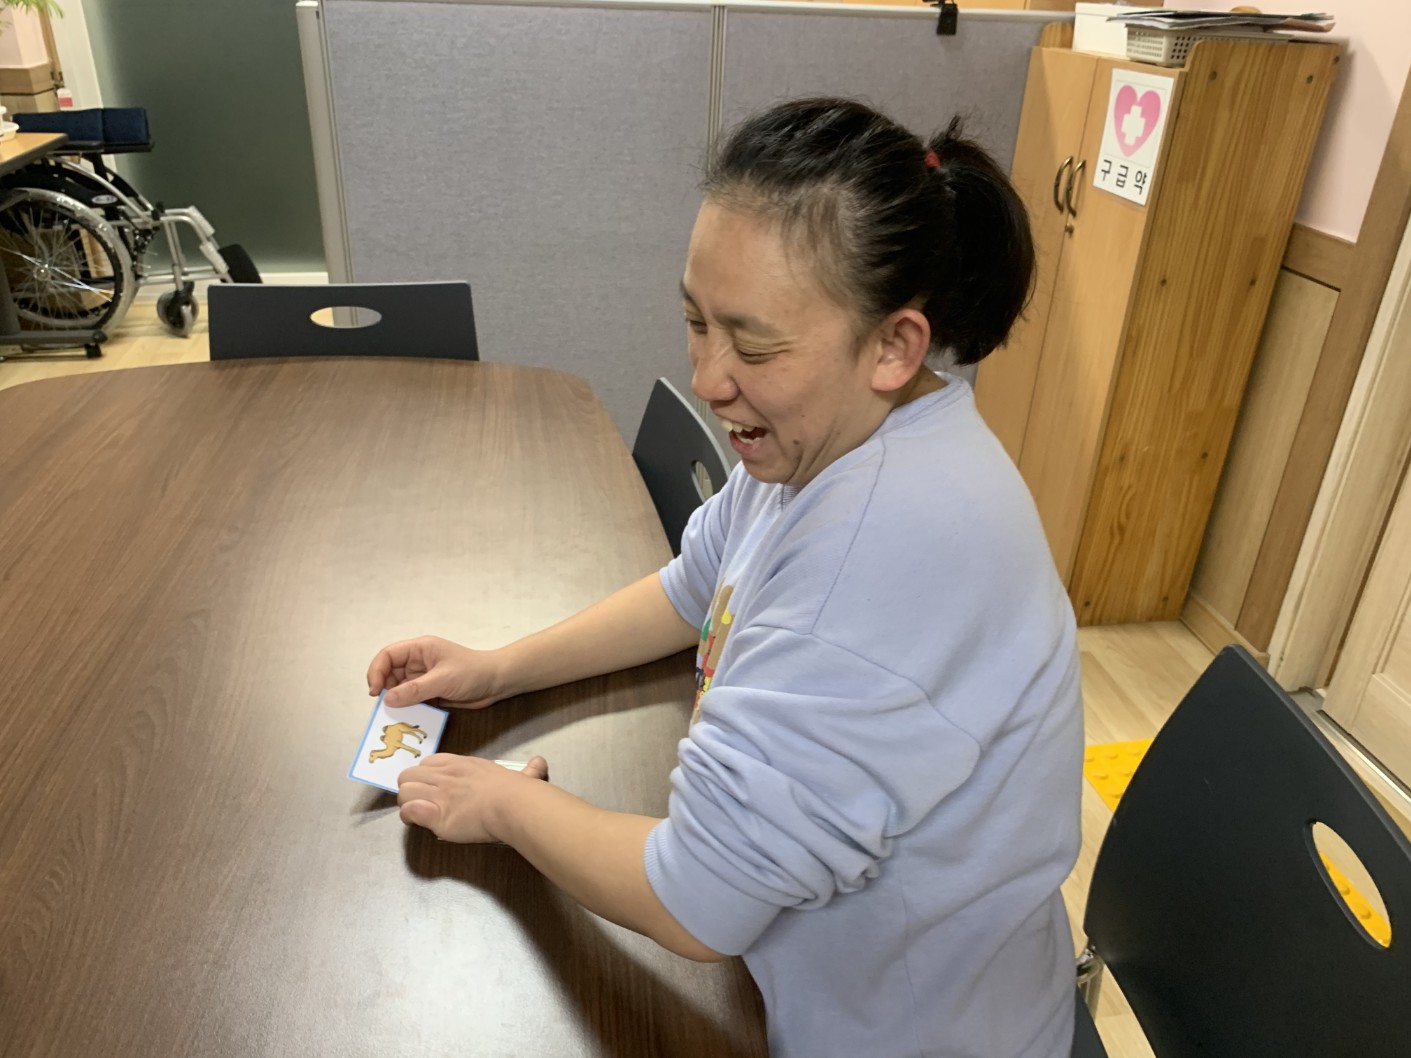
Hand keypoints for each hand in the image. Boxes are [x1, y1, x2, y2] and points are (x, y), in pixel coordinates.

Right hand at [367, 635, 508, 708]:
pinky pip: (412, 700)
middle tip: (385, 707)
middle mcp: (418, 662)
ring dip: (396, 702)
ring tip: (395, 716)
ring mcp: (424, 678)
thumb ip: (415, 690)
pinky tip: (408, 718)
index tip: (375, 691)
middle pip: (390, 673)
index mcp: (420, 649)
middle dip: (385, 689)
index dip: (377, 671)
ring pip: (400, 689)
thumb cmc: (474, 672)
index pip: (388, 655)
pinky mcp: (431, 692)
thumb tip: (388, 699)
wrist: (497, 682)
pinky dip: (408, 709)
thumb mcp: (443, 679)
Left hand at [397, 754, 550, 841]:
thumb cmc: (517, 792)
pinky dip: (409, 816)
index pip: (428, 762)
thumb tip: (541, 764)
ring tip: (418, 815)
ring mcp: (439, 793)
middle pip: (409, 774)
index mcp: (461, 763)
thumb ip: (528, 771)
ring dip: (407, 803)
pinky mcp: (436, 814)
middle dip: (410, 789)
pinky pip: (408, 809)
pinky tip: (419, 822)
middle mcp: (446, 775)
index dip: (425, 776)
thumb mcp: (520, 775)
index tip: (433, 788)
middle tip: (421, 803)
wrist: (514, 805)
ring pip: (404, 791)